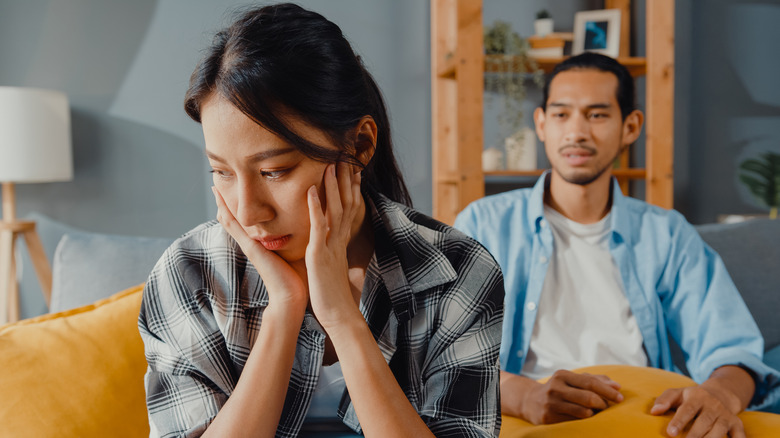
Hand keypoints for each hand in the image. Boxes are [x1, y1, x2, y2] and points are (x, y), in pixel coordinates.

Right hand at [212, 186, 307, 313]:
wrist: (292, 297)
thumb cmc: (297, 275)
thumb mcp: (294, 250)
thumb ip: (295, 237)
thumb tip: (306, 223)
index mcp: (261, 242)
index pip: (247, 220)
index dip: (240, 204)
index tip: (237, 186)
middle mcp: (252, 242)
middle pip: (233, 218)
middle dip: (225, 200)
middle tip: (217, 181)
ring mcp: (249, 246)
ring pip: (230, 221)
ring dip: (221, 203)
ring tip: (214, 185)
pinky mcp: (251, 250)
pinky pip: (235, 229)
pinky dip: (227, 215)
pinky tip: (220, 203)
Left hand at [305, 161, 363, 329]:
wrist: (338, 314)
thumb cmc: (333, 293)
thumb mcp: (333, 266)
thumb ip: (333, 252)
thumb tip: (332, 244)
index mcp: (341, 242)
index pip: (349, 209)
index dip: (351, 188)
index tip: (351, 168)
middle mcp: (339, 240)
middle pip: (346, 203)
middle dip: (345, 180)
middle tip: (344, 157)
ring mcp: (331, 246)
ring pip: (334, 210)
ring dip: (332, 186)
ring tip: (329, 164)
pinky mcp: (320, 255)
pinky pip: (318, 227)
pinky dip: (315, 207)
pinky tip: (310, 190)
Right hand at [521, 370, 623, 424]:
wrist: (531, 401)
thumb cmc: (559, 389)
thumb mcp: (572, 380)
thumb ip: (595, 380)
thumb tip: (617, 386)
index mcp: (562, 375)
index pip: (590, 382)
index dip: (608, 390)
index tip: (620, 398)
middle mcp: (555, 388)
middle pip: (588, 397)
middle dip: (603, 404)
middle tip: (609, 407)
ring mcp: (551, 404)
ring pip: (583, 412)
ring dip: (595, 414)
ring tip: (597, 413)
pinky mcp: (549, 418)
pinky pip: (574, 422)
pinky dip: (585, 421)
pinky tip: (587, 419)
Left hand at [651, 385, 744, 437]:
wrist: (720, 393)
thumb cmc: (692, 398)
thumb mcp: (677, 394)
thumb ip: (664, 400)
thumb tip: (653, 411)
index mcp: (697, 397)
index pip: (687, 410)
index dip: (679, 421)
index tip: (670, 433)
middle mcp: (713, 405)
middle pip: (704, 421)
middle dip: (695, 434)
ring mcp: (725, 415)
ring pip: (720, 429)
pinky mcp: (737, 423)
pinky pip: (739, 435)